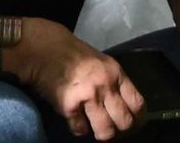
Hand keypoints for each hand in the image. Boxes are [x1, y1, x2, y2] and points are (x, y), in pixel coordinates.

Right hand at [18, 19, 142, 138]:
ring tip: (94, 126)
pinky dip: (79, 128)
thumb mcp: (99, 62)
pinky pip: (81, 130)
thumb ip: (112, 82)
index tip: (133, 124)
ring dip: (101, 133)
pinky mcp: (69, 105)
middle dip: (119, 129)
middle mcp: (105, 85)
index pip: (138, 104)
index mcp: (115, 73)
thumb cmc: (71, 52)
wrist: (42, 47)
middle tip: (111, 126)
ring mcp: (87, 96)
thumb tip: (123, 106)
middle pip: (125, 122)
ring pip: (106, 132)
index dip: (138, 119)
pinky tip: (75, 118)